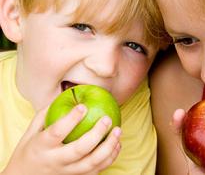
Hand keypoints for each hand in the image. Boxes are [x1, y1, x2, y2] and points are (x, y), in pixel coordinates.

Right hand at [2, 105, 121, 174]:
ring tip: (118, 130)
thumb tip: (66, 95)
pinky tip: (117, 144)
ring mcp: (67, 172)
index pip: (57, 132)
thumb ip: (46, 114)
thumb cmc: (29, 150)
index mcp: (41, 146)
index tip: (83, 106)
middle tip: (107, 119)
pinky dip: (110, 157)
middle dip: (96, 133)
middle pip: (79, 149)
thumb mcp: (31, 131)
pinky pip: (97, 170)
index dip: (71, 119)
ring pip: (92, 163)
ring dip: (109, 147)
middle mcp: (55, 161)